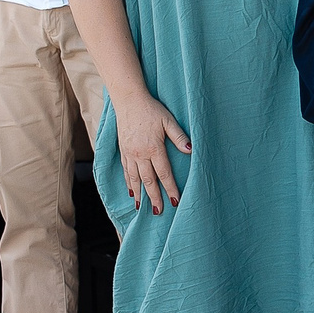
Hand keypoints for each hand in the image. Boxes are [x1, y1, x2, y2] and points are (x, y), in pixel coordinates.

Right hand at [114, 90, 191, 213]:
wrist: (128, 100)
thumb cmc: (151, 109)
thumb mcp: (168, 120)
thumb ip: (179, 136)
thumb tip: (190, 150)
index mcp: (153, 148)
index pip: (164, 173)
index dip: (170, 188)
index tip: (175, 201)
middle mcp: (140, 154)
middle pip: (148, 180)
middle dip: (154, 197)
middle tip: (158, 211)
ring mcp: (130, 153)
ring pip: (134, 178)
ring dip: (139, 193)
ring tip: (141, 207)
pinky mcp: (123, 150)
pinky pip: (126, 170)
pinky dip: (128, 182)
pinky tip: (131, 190)